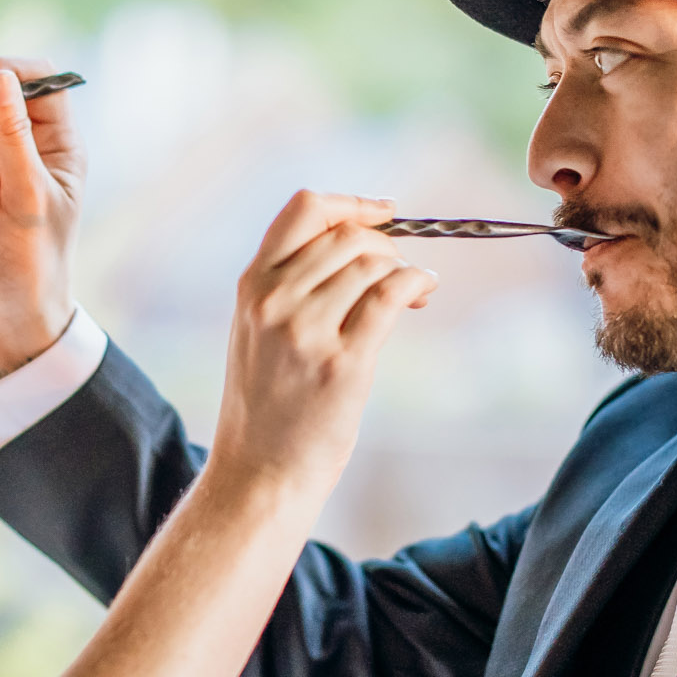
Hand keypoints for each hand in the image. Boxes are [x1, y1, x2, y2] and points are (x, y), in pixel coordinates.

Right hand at [207, 192, 434, 501]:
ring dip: (404, 269)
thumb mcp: (256, 332)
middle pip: (348, 236)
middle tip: (401, 271)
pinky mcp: (342, 363)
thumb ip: (289, 287)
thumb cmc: (266, 407)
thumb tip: (359, 248)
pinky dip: (417, 283)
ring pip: (372, 263)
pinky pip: (389, 296)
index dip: (352, 204)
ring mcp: (306, 331)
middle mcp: (274, 301)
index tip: (383, 214)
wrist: (260, 472)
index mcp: (252, 287)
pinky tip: (424, 292)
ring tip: (415, 292)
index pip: (304, 210)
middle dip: (386, 246)